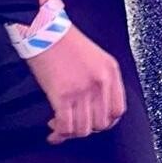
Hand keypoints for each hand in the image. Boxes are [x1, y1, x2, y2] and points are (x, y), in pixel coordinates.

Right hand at [25, 23, 125, 143]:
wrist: (44, 29)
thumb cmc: (63, 39)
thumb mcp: (93, 56)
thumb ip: (99, 79)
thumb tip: (94, 104)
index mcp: (110, 70)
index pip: (117, 109)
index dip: (106, 122)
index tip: (94, 123)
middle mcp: (100, 81)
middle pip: (101, 123)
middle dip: (87, 128)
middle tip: (75, 124)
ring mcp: (82, 89)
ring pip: (83, 129)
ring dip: (71, 133)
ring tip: (60, 127)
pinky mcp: (63, 94)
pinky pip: (66, 126)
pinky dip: (59, 133)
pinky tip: (53, 131)